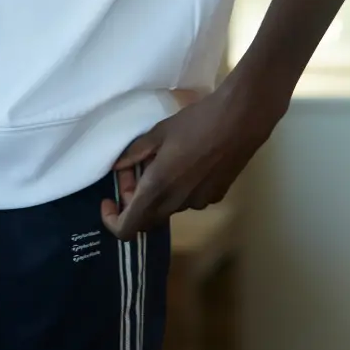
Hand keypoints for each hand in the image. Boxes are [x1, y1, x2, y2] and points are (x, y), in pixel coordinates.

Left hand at [100, 80, 281, 242]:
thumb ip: (135, 153)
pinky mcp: (216, 196)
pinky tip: (187, 162)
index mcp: (158, 188)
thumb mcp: (159, 132)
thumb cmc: (196, 121)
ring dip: (157, 193)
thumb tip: (117, 167)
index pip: (127, 228)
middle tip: (134, 170)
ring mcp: (199, 202)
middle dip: (134, 200)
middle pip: (146, 219)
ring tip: (161, 160)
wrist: (240, 120)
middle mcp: (177, 202)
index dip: (112, 220)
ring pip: (168, 208)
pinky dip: (179, 189)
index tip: (109, 199)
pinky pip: (188, 200)